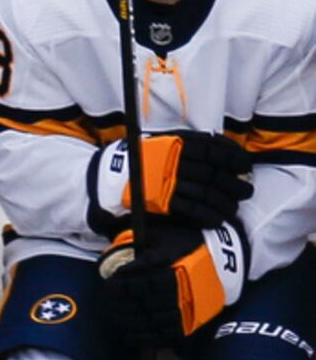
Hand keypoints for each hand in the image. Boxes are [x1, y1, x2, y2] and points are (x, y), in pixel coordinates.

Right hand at [89, 133, 250, 232]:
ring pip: (206, 192)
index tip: (245, 165)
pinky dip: (207, 214)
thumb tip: (219, 148)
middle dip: (234, 183)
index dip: (233, 157)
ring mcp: (168, 181)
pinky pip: (191, 209)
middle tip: (247, 190)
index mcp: (178, 143)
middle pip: (214, 172)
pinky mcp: (162, 201)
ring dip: (224, 201)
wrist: (112, 177)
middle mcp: (175, 161)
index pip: (214, 149)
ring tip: (234, 207)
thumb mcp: (165, 141)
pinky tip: (218, 219)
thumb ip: (189, 143)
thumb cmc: (142, 158)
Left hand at [100, 223, 245, 346]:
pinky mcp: (191, 322)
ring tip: (114, 315)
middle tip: (107, 300)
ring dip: (128, 319)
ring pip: (151, 318)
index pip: (141, 277)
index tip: (110, 283)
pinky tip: (128, 333)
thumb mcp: (168, 236)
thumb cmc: (192, 245)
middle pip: (142, 299)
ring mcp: (188, 306)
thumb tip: (115, 250)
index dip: (121, 283)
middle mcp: (182, 287)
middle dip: (120, 301)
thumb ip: (143, 244)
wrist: (228, 258)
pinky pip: (163, 334)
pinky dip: (143, 336)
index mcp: (176, 265)